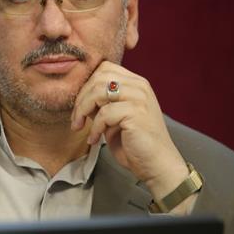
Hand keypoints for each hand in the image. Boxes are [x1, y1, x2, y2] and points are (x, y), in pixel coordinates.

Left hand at [71, 61, 189, 203]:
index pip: (104, 68)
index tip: (79, 104)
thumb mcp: (113, 117)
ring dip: (82, 111)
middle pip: (98, 77)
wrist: (157, 165)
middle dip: (81, 98)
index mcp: (135, 83)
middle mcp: (139, 86)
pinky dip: (95, 128)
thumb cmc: (135, 143)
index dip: (86, 84)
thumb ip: (100, 103)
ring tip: (80, 127)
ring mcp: (139, 98)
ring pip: (98, 92)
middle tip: (76, 118)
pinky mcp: (136, 113)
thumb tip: (78, 97)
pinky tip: (94, 139)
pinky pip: (104, 113)